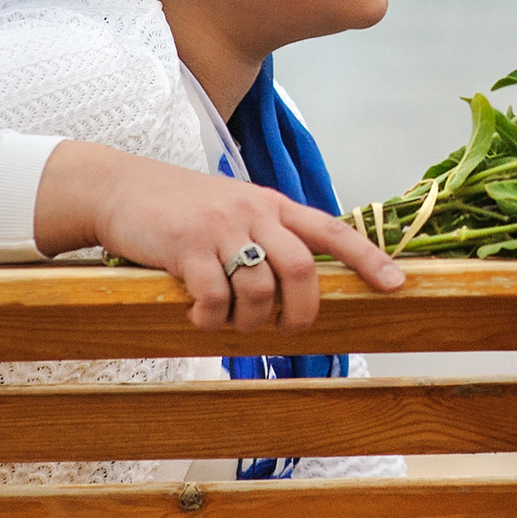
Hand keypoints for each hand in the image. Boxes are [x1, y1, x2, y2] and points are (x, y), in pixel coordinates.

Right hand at [33, 140, 403, 331]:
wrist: (121, 187)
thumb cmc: (183, 208)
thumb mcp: (236, 209)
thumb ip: (268, 235)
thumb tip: (301, 284)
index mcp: (273, 204)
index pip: (332, 230)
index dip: (367, 258)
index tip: (395, 284)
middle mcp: (254, 211)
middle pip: (301, 270)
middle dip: (302, 312)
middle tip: (287, 329)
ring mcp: (220, 227)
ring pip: (259, 290)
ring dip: (249, 323)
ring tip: (230, 324)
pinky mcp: (185, 246)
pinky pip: (214, 297)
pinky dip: (211, 319)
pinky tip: (198, 316)